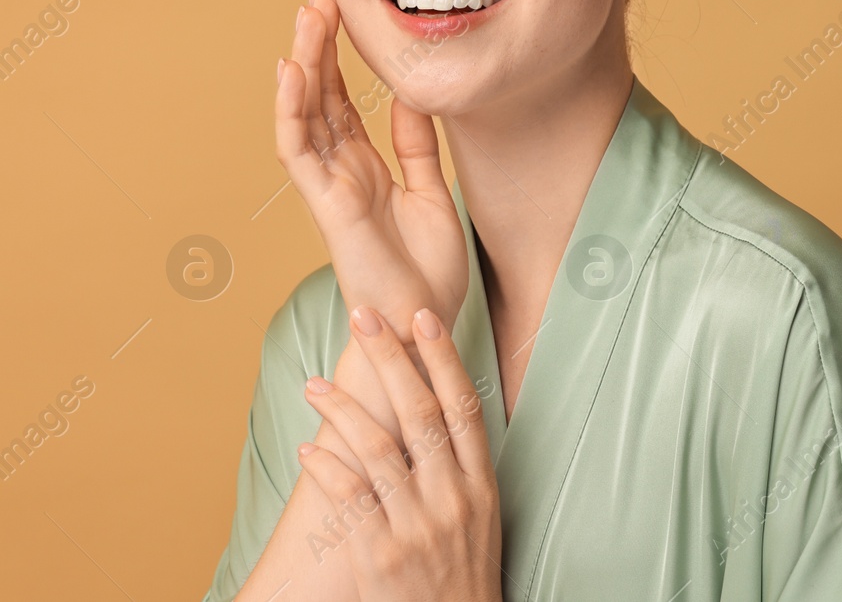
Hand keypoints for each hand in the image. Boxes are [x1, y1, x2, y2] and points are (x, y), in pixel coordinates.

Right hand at [275, 0, 468, 337]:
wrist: (424, 324)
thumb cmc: (427, 271)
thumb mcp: (432, 191)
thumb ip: (418, 147)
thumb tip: (415, 97)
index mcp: (366, 166)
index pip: (344, 99)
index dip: (340, 55)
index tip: (342, 8)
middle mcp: (342, 170)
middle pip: (321, 95)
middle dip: (318, 43)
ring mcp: (330, 185)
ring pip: (305, 112)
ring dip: (303, 62)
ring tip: (306, 13)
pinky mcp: (327, 204)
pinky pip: (300, 150)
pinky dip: (292, 109)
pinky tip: (292, 70)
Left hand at [298, 306, 502, 601]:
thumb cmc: (465, 577)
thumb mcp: (482, 520)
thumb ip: (460, 472)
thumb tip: (434, 419)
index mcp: (482, 487)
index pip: (464, 406)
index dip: (442, 359)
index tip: (423, 317)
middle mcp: (453, 500)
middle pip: (420, 413)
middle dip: (391, 358)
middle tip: (365, 318)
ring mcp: (417, 527)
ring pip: (377, 449)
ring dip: (343, 409)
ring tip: (314, 385)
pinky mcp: (380, 556)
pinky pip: (348, 500)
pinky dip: (327, 469)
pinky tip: (307, 450)